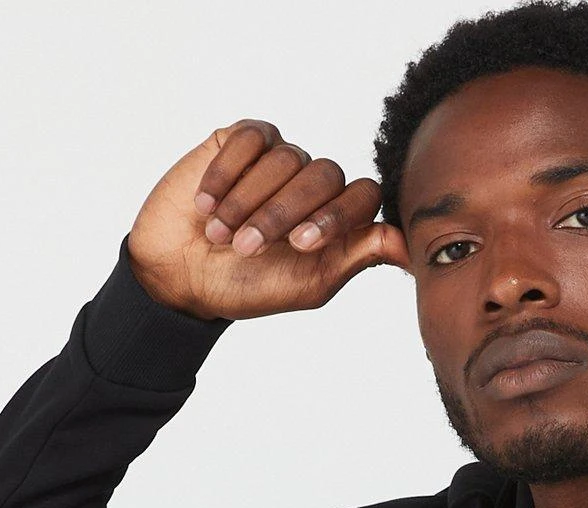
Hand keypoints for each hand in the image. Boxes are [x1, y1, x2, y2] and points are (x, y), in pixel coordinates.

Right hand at [126, 118, 410, 320]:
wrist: (180, 275)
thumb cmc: (246, 287)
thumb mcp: (309, 285)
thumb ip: (357, 258)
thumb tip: (406, 243)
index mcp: (338, 219)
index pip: (363, 196)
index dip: (334, 217)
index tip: (299, 245)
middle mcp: (314, 184)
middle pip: (326, 175)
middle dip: (283, 213)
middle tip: (248, 246)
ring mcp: (279, 158)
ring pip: (286, 158)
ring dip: (248, 201)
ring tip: (221, 234)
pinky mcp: (241, 139)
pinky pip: (249, 140)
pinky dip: (226, 174)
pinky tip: (207, 203)